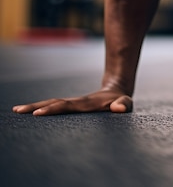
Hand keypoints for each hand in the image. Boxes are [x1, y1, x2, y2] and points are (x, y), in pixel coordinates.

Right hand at [12, 87, 132, 115]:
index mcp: (85, 104)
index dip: (53, 109)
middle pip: (53, 103)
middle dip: (36, 107)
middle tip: (18, 110)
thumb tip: (118, 108)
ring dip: (35, 106)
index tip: (38, 113)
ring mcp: (73, 103)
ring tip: (17, 110)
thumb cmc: (121, 101)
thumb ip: (123, 105)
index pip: (66, 106)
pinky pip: (54, 107)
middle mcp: (76, 102)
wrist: (117, 89)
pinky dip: (41, 109)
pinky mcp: (71, 106)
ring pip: (51, 103)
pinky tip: (29, 113)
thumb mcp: (125, 103)